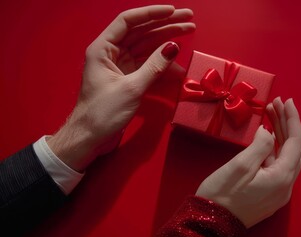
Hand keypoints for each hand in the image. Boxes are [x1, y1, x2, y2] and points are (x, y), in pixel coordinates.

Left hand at [47, 5, 194, 171]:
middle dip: (165, 25)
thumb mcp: (131, 88)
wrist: (90, 138)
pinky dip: (162, 62)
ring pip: (146, 46)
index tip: (173, 12)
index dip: (151, 14)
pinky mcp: (128, 78)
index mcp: (103, 48)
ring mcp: (120, 65)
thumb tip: (173, 46)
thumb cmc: (103, 112)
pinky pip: (147, 64)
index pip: (128, 21)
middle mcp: (111, 52)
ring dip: (166, 40)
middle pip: (141, 31)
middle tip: (188, 19)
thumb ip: (154, 66)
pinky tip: (178, 61)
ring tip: (188, 32)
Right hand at [196, 97, 300, 227]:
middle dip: (287, 124)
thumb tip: (268, 131)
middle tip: (275, 104)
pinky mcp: (270, 194)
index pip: (296, 142)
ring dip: (281, 134)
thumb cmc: (222, 194)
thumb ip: (259, 145)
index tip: (286, 100)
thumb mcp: (240, 166)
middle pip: (294, 148)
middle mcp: (286, 185)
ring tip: (271, 114)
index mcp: (282, 177)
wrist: (212, 224)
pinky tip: (266, 137)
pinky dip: (274, 148)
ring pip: (286, 156)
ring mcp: (279, 191)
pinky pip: (279, 166)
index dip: (292, 119)